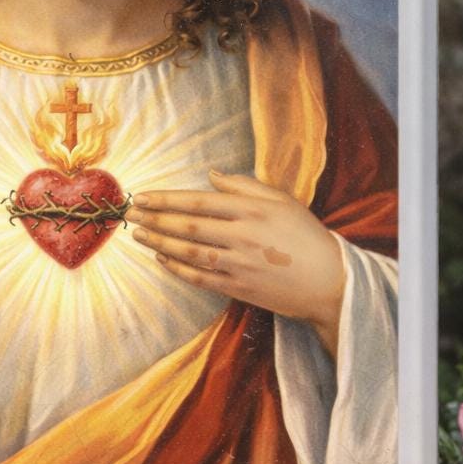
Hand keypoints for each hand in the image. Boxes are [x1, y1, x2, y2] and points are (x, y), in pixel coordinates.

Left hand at [128, 171, 344, 356]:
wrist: (330, 281)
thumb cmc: (307, 236)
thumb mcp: (283, 201)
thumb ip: (245, 186)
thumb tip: (212, 175)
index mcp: (252, 210)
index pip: (198, 201)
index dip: (166, 199)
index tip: (143, 196)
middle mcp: (242, 235)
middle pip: (188, 226)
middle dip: (155, 219)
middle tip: (132, 214)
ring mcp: (239, 264)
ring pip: (189, 251)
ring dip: (160, 242)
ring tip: (139, 235)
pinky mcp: (239, 288)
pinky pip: (200, 277)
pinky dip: (178, 268)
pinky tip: (163, 259)